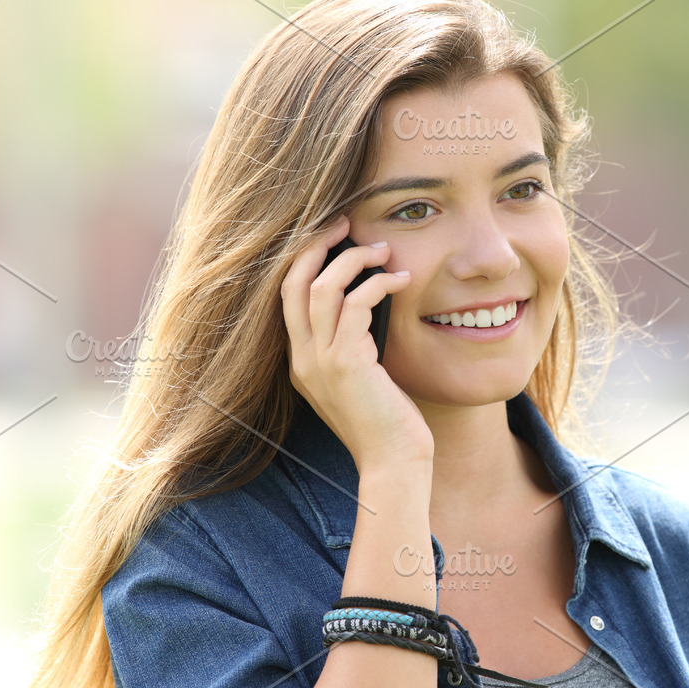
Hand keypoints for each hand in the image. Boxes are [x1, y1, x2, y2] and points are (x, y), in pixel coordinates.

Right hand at [281, 216, 433, 469]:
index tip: (333, 236)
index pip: (287, 295)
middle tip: (346, 223)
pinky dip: (378, 284)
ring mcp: (320, 362)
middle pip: (292, 282)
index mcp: (301, 362)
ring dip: (353, 260)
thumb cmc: (387, 423)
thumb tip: (369, 303)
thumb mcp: (362, 380)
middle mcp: (302, 359)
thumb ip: (354, 346)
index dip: (306, 259)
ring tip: (383, 250)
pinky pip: (356, 304)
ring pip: (321, 287)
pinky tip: (401, 281)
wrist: (393, 464)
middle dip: (316, 245)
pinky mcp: (346, 364)